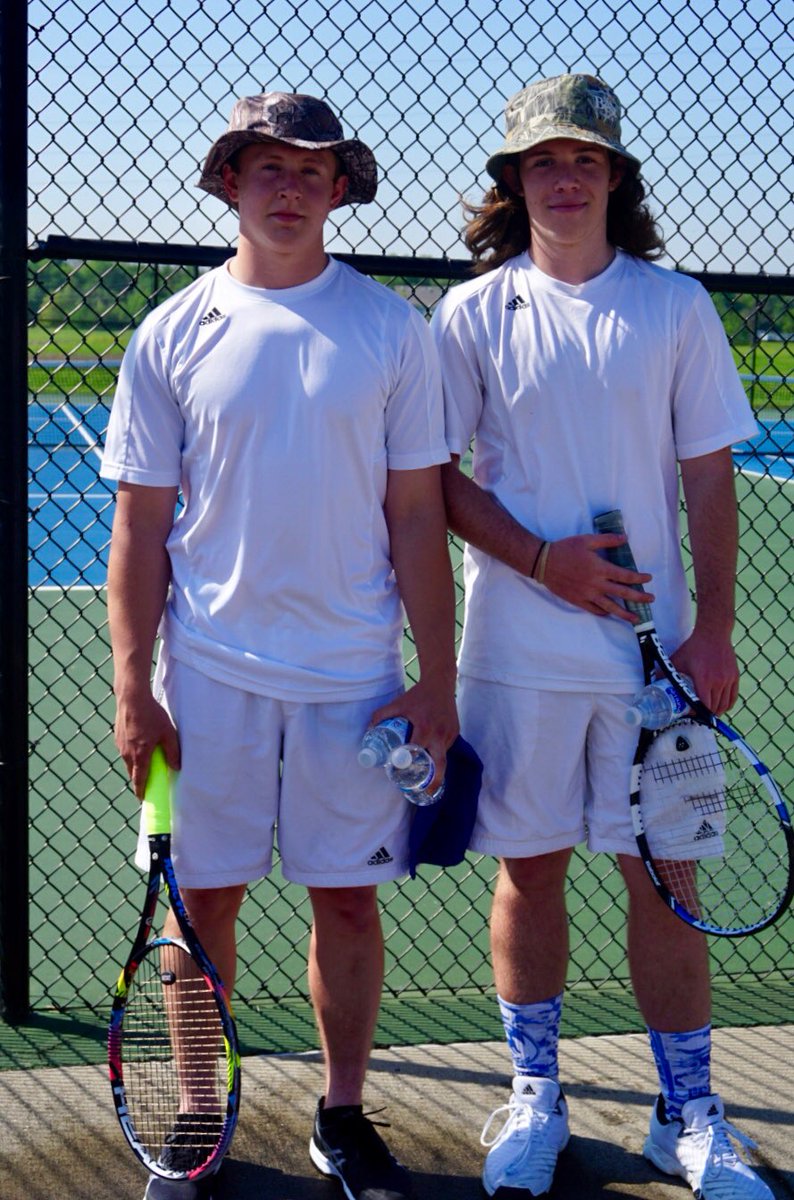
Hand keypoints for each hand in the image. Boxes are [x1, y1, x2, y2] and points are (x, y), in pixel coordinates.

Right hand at [114, 691, 180, 798]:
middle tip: (147, 783)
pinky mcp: (117, 737)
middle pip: (132, 772)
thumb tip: (176, 767)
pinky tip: (139, 744)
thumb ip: (173, 752)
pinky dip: (131, 753)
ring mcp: (120, 745)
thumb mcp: (168, 733)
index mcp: (140, 755)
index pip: (139, 780)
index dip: (141, 791)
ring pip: (128, 761)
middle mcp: (127, 753)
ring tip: (146, 761)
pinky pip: (125, 750)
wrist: (132, 698)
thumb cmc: (151, 715)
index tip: (143, 799)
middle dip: (139, 779)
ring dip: (135, 765)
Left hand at [369, 676, 458, 791]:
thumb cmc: (417, 695)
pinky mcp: (455, 732)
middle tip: (426, 792)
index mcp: (425, 728)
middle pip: (440, 763)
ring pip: (442, 755)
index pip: (417, 751)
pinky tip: (430, 757)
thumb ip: (381, 715)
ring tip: (424, 775)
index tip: (400, 772)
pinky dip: (438, 754)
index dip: (408, 762)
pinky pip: (446, 747)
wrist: (440, 683)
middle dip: (435, 780)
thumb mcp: (397, 703)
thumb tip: (368, 730)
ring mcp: (450, 734)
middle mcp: (440, 734)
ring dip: (434, 765)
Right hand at [541, 533, 653, 621]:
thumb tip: (625, 538)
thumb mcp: (587, 540)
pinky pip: (595, 610)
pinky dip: (605, 612)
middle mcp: (596, 584)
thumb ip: (608, 540)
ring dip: (625, 613)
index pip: (625, 576)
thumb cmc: (566, 549)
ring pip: (610, 607)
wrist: (544, 562)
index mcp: (600, 569)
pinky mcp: (578, 601)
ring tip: (636, 619)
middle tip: (651, 599)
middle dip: (639, 598)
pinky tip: (611, 613)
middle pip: (623, 593)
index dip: (639, 578)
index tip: (648, 578)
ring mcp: (587, 595)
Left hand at [672, 627, 738, 714]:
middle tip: (698, 714)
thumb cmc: (693, 647)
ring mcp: (728, 680)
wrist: (713, 634)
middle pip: (714, 708)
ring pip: (725, 705)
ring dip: (717, 712)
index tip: (691, 714)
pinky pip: (733, 697)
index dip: (697, 713)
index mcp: (703, 680)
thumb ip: (665, 672)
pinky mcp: (734, 676)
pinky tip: (721, 707)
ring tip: (709, 713)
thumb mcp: (677, 660)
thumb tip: (651, 683)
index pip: (703, 705)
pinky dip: (727, 705)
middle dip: (706, 714)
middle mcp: (718, 682)